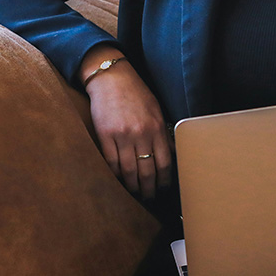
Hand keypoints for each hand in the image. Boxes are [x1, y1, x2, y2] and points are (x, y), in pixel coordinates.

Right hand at [82, 50, 173, 199]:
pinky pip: (111, 163)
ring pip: (129, 171)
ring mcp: (122, 135)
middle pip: (147, 171)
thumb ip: (162, 132)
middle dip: (149, 189)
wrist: (111, 78)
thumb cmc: (135, 93)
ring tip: (134, 193)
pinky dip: (116, 175)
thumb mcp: (155, 109)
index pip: (164, 162)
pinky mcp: (105, 135)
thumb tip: (170, 154)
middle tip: (149, 198)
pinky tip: (119, 181)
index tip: (164, 188)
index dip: (164, 180)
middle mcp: (141, 133)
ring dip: (132, 187)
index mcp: (156, 127)